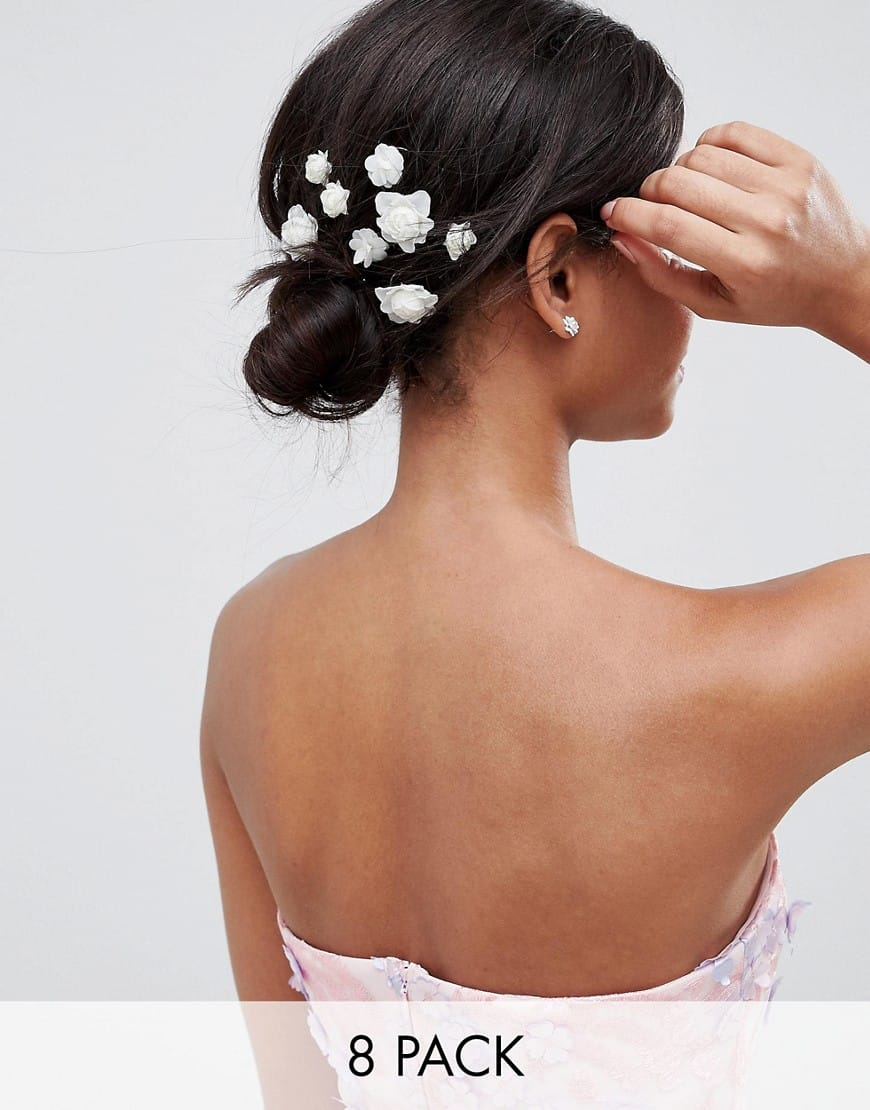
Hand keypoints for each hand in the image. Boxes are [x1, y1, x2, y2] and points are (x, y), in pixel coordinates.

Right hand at [599, 120, 869, 340]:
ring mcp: (786, 186)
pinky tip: (712, 169)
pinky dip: (709, 146)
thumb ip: (662, 275)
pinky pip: (734, 132)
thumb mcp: (713, 305)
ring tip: (687, 192)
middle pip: (679, 185)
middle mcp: (768, 222)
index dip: (628, 215)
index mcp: (745, 264)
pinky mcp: (799, 159)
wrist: (843, 277)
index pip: (669, 227)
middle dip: (649, 191)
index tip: (611, 212)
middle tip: (650, 204)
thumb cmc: (774, 297)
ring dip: (680, 171)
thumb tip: (621, 236)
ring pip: (702, 156)